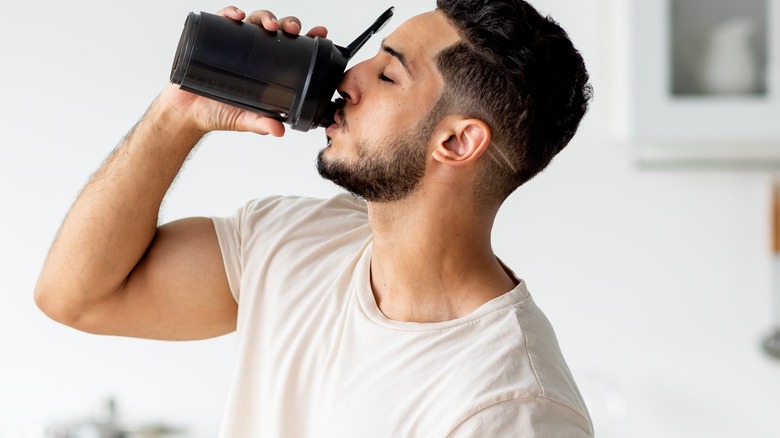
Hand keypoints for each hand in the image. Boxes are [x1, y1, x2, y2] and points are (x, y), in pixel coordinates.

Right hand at [160, 6, 327, 136]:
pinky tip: (237, 16)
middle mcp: (253, 52)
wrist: (187, 113)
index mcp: (267, 67)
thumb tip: (278, 131)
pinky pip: (223, 19)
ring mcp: (233, 43)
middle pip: (276, 29)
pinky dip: (230, 13)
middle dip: (288, 24)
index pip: (291, 49)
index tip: (319, 34)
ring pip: (254, 20)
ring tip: (269, 25)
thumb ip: (261, 123)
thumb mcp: (244, 119)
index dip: (306, 39)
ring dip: (265, 16)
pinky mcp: (211, 37)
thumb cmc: (218, 113)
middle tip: (293, 30)